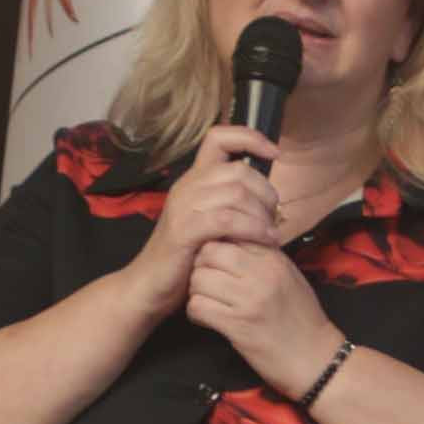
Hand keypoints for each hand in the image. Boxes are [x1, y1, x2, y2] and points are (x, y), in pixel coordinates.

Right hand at [123, 125, 283, 313]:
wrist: (148, 286)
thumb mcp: (208, 222)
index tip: (275, 152)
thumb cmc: (184, 258)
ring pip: (236, 193)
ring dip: (262, 214)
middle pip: (238, 170)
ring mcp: (184, 207)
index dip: (250, 137)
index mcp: (194, 179)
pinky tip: (264, 241)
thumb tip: (268, 196)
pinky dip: (252, 229)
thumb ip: (230, 204)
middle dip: (265, 192)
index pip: (219, 137)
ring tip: (271, 234)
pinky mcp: (184, 230)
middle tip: (275, 216)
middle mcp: (188, 186)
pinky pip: (228, 219)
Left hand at [187, 241, 341, 394]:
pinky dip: (196, 313)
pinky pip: (198, 307)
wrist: (315, 357)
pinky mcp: (237, 324)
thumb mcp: (289, 276)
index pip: (230, 234)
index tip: (217, 265)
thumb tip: (233, 241)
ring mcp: (248, 299)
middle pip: (208, 253)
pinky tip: (206, 319)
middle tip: (206, 283)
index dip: (216, 248)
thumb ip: (263, 257)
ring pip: (198, 279)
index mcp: (273, 258)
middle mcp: (261, 273)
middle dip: (200, 267)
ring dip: (196, 291)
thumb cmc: (302, 318)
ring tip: (206, 301)